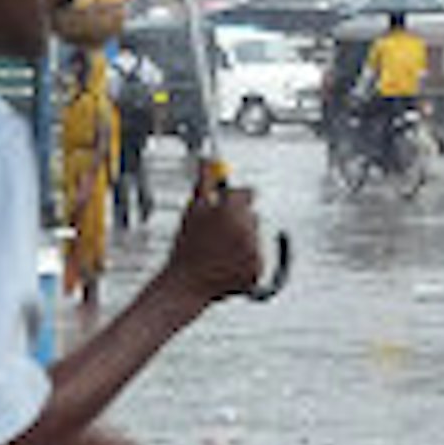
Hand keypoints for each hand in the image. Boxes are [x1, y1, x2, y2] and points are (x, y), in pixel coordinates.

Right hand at [160, 167, 266, 301]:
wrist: (185, 285)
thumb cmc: (186, 247)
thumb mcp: (193, 210)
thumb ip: (204, 182)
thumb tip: (207, 160)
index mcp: (233, 211)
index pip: (248, 194)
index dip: (233, 201)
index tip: (223, 209)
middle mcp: (248, 230)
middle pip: (252, 217)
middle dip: (237, 222)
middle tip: (216, 236)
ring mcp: (254, 252)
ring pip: (255, 238)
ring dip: (242, 242)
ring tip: (219, 252)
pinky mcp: (258, 270)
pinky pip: (257, 259)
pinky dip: (245, 262)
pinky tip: (226, 265)